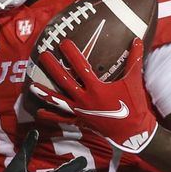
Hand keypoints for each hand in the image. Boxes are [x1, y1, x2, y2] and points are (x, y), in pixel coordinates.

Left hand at [31, 38, 157, 152]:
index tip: (63, 43)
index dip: (72, 54)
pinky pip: (62, 119)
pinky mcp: (80, 121)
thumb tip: (138, 39)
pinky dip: (50, 116)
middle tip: (43, 56)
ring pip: (59, 101)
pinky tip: (38, 112)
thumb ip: (135, 59)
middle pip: (64, 81)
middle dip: (53, 68)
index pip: (81, 66)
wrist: (132, 131)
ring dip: (45, 93)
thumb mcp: (134, 81)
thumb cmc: (134, 105)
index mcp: (96, 88)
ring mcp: (80, 111)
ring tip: (32, 87)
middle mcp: (84, 99)